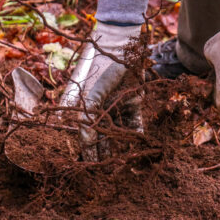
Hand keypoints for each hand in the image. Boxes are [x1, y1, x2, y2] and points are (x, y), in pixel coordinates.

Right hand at [79, 22, 142, 161]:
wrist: (125, 51)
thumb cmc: (105, 68)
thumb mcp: (94, 91)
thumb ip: (89, 114)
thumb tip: (85, 137)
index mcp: (89, 107)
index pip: (86, 133)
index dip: (87, 149)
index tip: (88, 164)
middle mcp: (103, 109)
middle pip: (102, 136)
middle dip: (103, 152)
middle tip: (104, 169)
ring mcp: (119, 107)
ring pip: (118, 132)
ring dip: (119, 146)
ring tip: (120, 162)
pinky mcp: (134, 104)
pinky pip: (134, 122)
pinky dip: (135, 133)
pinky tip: (135, 145)